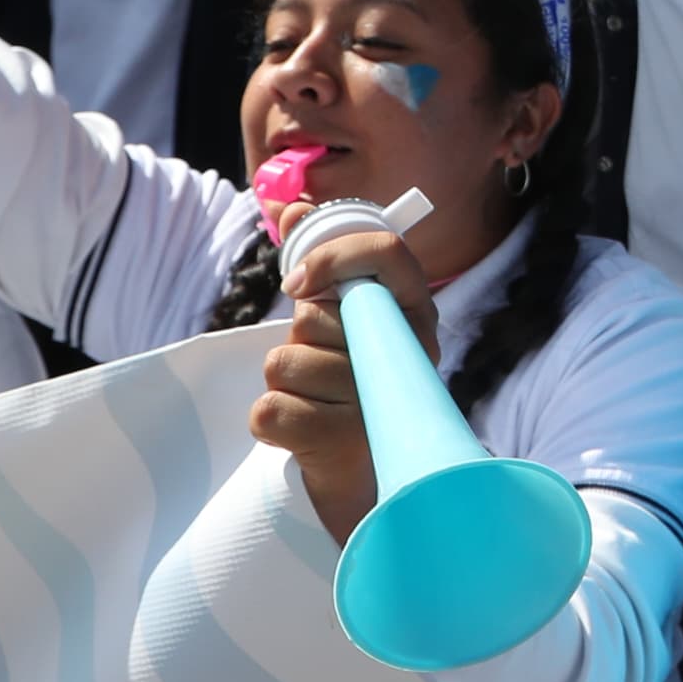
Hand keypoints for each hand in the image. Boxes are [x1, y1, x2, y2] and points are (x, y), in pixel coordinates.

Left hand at [255, 220, 441, 545]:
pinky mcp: (337, 445)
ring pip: (284, 362)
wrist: (369, 478)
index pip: (387, 252)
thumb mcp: (342, 319)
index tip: (296, 284)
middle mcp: (407, 353)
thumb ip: (319, 263)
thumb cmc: (352, 386)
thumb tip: (286, 204)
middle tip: (325, 366)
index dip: (332, 257)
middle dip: (302, 340)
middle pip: (314, 317)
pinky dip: (271, 421)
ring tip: (318, 401)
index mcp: (414, 314)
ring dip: (285, 382)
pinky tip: (302, 432)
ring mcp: (376, 401)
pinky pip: (268, 409)